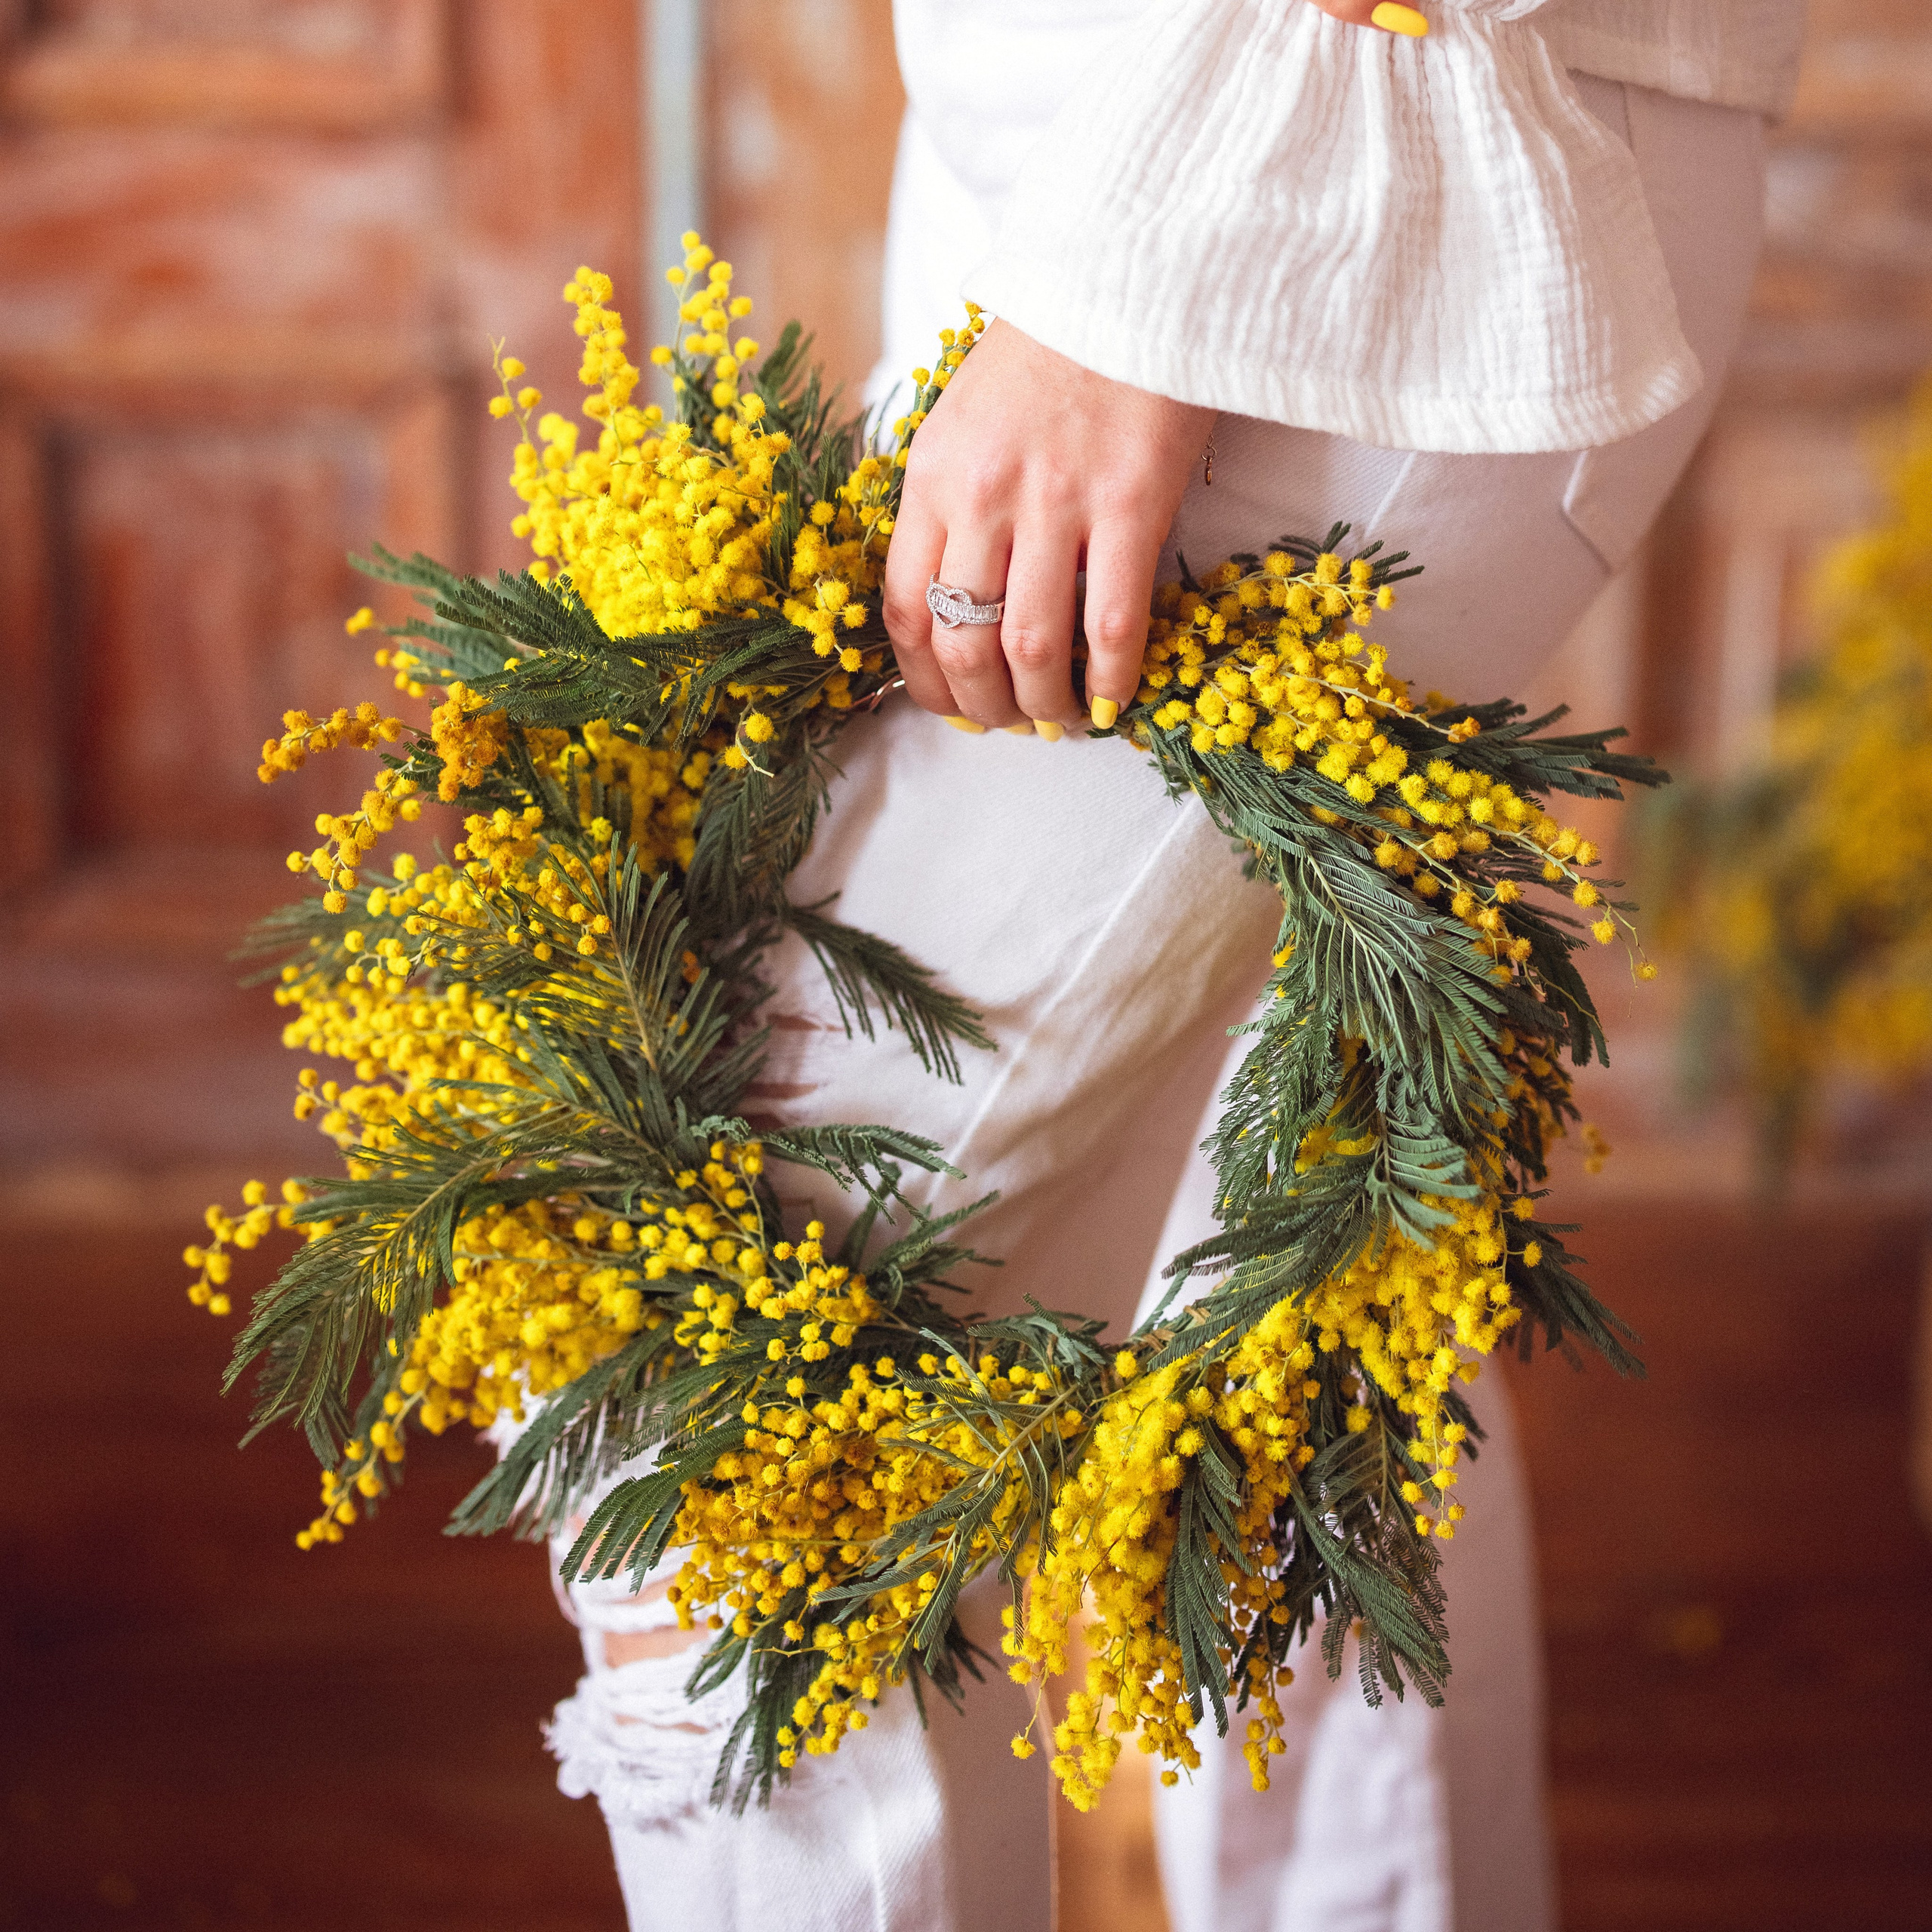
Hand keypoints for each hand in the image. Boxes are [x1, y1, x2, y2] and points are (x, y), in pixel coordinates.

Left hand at [881, 5, 1426, 737]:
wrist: (1127, 279)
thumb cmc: (1045, 354)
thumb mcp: (959, 421)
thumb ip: (945, 503)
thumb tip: (945, 594)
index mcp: (931, 479)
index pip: (903, 610)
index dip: (921, 680)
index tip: (948, 703)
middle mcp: (982, 498)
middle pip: (963, 644)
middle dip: (982, 708)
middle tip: (1007, 724)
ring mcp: (1055, 504)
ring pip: (1031, 649)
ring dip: (1042, 707)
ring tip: (1058, 723)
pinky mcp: (1129, 505)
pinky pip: (1112, 624)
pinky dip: (1109, 680)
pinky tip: (1112, 703)